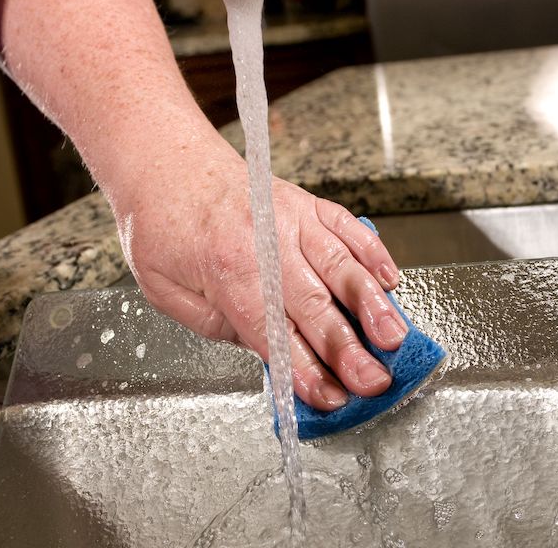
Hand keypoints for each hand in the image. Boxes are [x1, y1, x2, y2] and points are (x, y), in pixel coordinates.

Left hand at [113, 148, 406, 409]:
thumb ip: (218, 324)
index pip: (273, 331)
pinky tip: (390, 280)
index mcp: (227, 268)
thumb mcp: (165, 289)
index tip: (329, 396)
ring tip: (394, 335)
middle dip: (348, 348)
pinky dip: (372, 252)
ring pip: (341, 265)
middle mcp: (266, 240)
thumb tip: (266, 348)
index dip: (304, 368)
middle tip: (373, 379)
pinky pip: (347, 226)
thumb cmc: (163, 224)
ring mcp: (291, 217)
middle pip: (314, 303)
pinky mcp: (305, 202)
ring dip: (371, 304)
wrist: (165, 163)